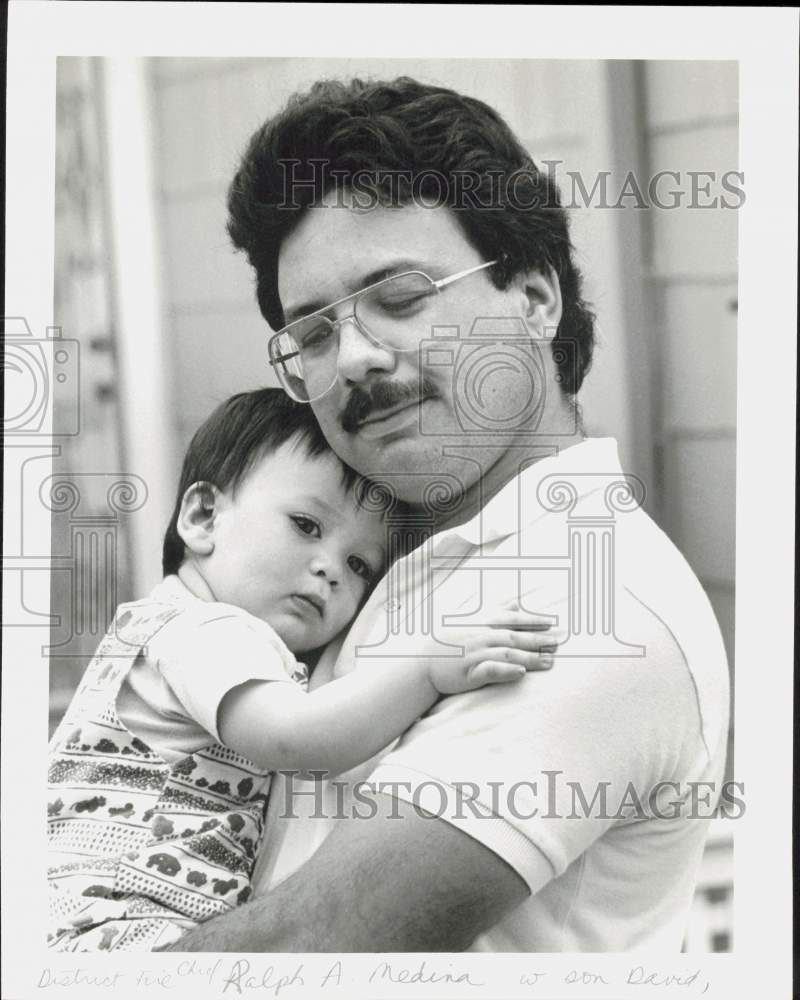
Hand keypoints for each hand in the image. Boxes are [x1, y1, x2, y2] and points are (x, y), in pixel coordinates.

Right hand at [428, 601, 561, 694]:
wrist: (423, 661)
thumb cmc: (450, 639)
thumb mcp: (472, 620)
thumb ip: (496, 610)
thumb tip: (516, 601)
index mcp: (482, 623)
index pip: (513, 620)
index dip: (534, 621)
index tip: (553, 623)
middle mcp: (481, 636)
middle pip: (515, 637)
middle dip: (538, 640)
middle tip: (559, 643)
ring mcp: (475, 654)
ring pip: (507, 654)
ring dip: (530, 658)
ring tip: (549, 662)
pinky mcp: (470, 672)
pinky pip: (491, 670)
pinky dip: (506, 671)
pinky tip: (521, 673)